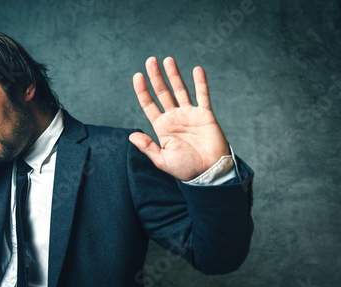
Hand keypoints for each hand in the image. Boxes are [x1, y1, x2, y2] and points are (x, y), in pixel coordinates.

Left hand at [130, 57, 228, 180]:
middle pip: (162, 92)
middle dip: (156, 76)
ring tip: (168, 60)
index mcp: (161, 127)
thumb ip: (148, 147)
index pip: (149, 104)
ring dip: (174, 75)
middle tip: (150, 60)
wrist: (209, 172)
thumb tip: (131, 135)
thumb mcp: (162, 160)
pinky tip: (196, 70)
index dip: (142, 90)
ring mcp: (189, 114)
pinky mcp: (205, 115)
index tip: (137, 76)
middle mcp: (174, 117)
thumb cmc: (186, 169)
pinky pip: (202, 96)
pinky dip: (200, 83)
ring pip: (180, 90)